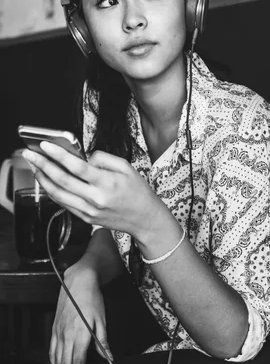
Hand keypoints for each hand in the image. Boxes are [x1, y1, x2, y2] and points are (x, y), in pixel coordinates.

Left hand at [22, 142, 167, 239]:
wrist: (145, 219)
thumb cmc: (139, 193)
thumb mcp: (127, 168)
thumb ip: (104, 158)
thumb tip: (84, 158)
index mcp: (107, 183)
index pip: (77, 166)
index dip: (58, 154)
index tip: (45, 145)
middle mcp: (96, 198)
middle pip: (62, 180)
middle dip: (43, 165)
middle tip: (30, 154)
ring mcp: (90, 211)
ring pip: (58, 194)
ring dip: (43, 179)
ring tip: (35, 167)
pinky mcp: (87, 218)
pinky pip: (64, 204)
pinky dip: (53, 192)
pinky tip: (48, 182)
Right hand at [50, 265, 112, 363]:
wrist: (78, 282)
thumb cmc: (93, 299)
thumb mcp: (102, 320)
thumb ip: (103, 341)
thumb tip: (110, 357)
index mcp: (80, 334)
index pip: (78, 360)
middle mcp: (66, 335)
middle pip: (65, 362)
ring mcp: (58, 332)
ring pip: (56, 357)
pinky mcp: (54, 328)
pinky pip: (51, 348)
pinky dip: (52, 360)